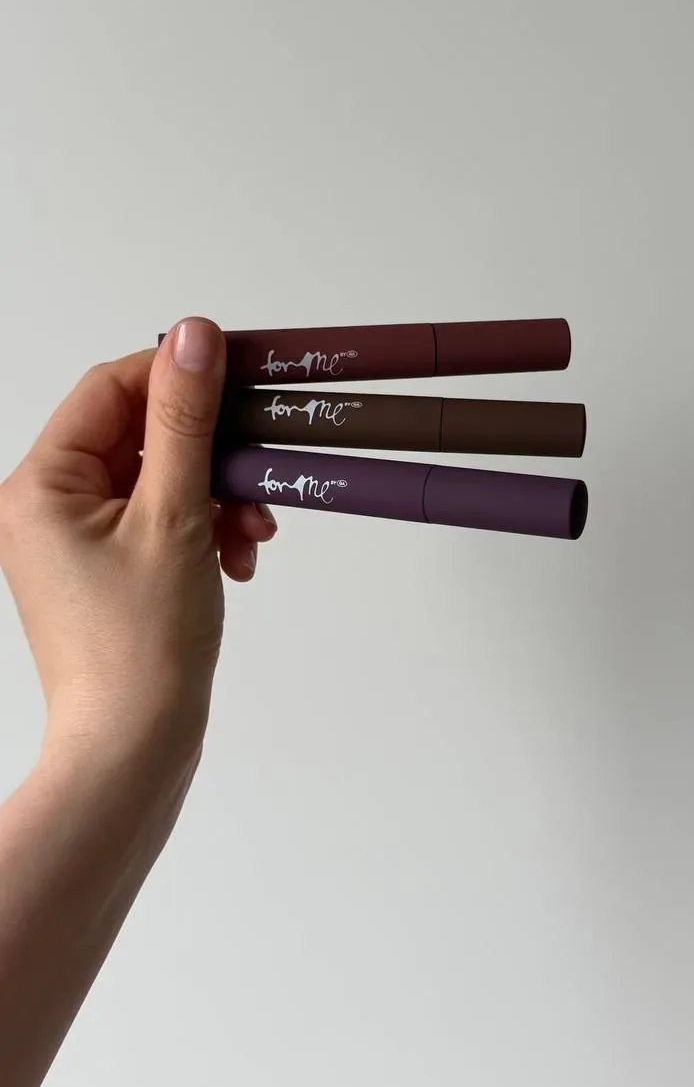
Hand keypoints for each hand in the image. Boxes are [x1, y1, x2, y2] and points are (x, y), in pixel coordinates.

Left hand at [0, 317, 276, 776]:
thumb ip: (184, 421)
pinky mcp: (108, 570)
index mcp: (41, 485)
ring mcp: (77, 541)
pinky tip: (237, 560)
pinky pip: (162, 520)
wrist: (134, 752)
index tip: (241, 374)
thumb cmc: (142, 647)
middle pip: (139, 434)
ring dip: (217, 494)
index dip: (177, 376)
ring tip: (253, 533)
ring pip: (160, 478)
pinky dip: (205, 529)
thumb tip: (193, 335)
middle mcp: (48, 506)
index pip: (110, 389)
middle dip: (209, 453)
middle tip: (258, 471)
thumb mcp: (174, 516)